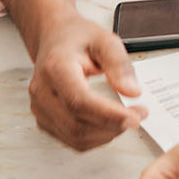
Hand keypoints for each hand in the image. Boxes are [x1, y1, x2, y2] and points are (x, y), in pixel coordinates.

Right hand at [28, 10, 148, 149]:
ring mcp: (40, 108)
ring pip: (76, 138)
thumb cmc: (76, 38)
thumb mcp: (104, 39)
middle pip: (78, 124)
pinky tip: (108, 124)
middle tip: (138, 115)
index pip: (79, 102)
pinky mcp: (45, 120)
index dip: (109, 115)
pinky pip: (72, 140)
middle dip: (114, 126)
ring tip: (125, 118)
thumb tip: (132, 92)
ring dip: (106, 134)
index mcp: (55, 68)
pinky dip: (95, 138)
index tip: (135, 116)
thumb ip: (119, 64)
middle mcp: (42, 91)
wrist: (54, 38)